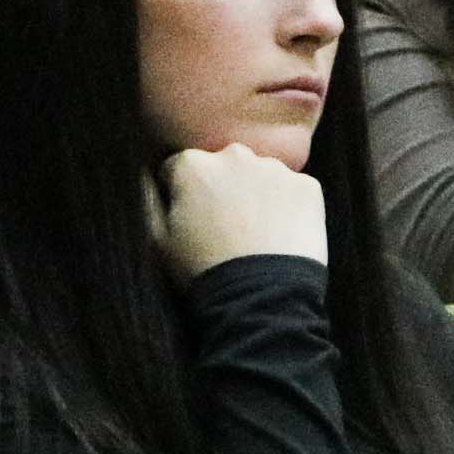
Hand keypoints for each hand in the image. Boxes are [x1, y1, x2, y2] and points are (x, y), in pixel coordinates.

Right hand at [157, 145, 327, 279]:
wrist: (261, 297)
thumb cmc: (202, 269)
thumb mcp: (156, 237)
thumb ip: (147, 198)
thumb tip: (145, 176)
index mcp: (193, 164)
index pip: (180, 169)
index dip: (182, 195)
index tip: (192, 218)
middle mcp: (236, 156)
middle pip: (225, 166)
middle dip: (223, 188)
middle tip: (227, 225)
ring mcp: (277, 170)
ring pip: (261, 175)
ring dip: (257, 193)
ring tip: (256, 232)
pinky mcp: (309, 188)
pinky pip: (294, 190)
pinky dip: (289, 205)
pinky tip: (281, 232)